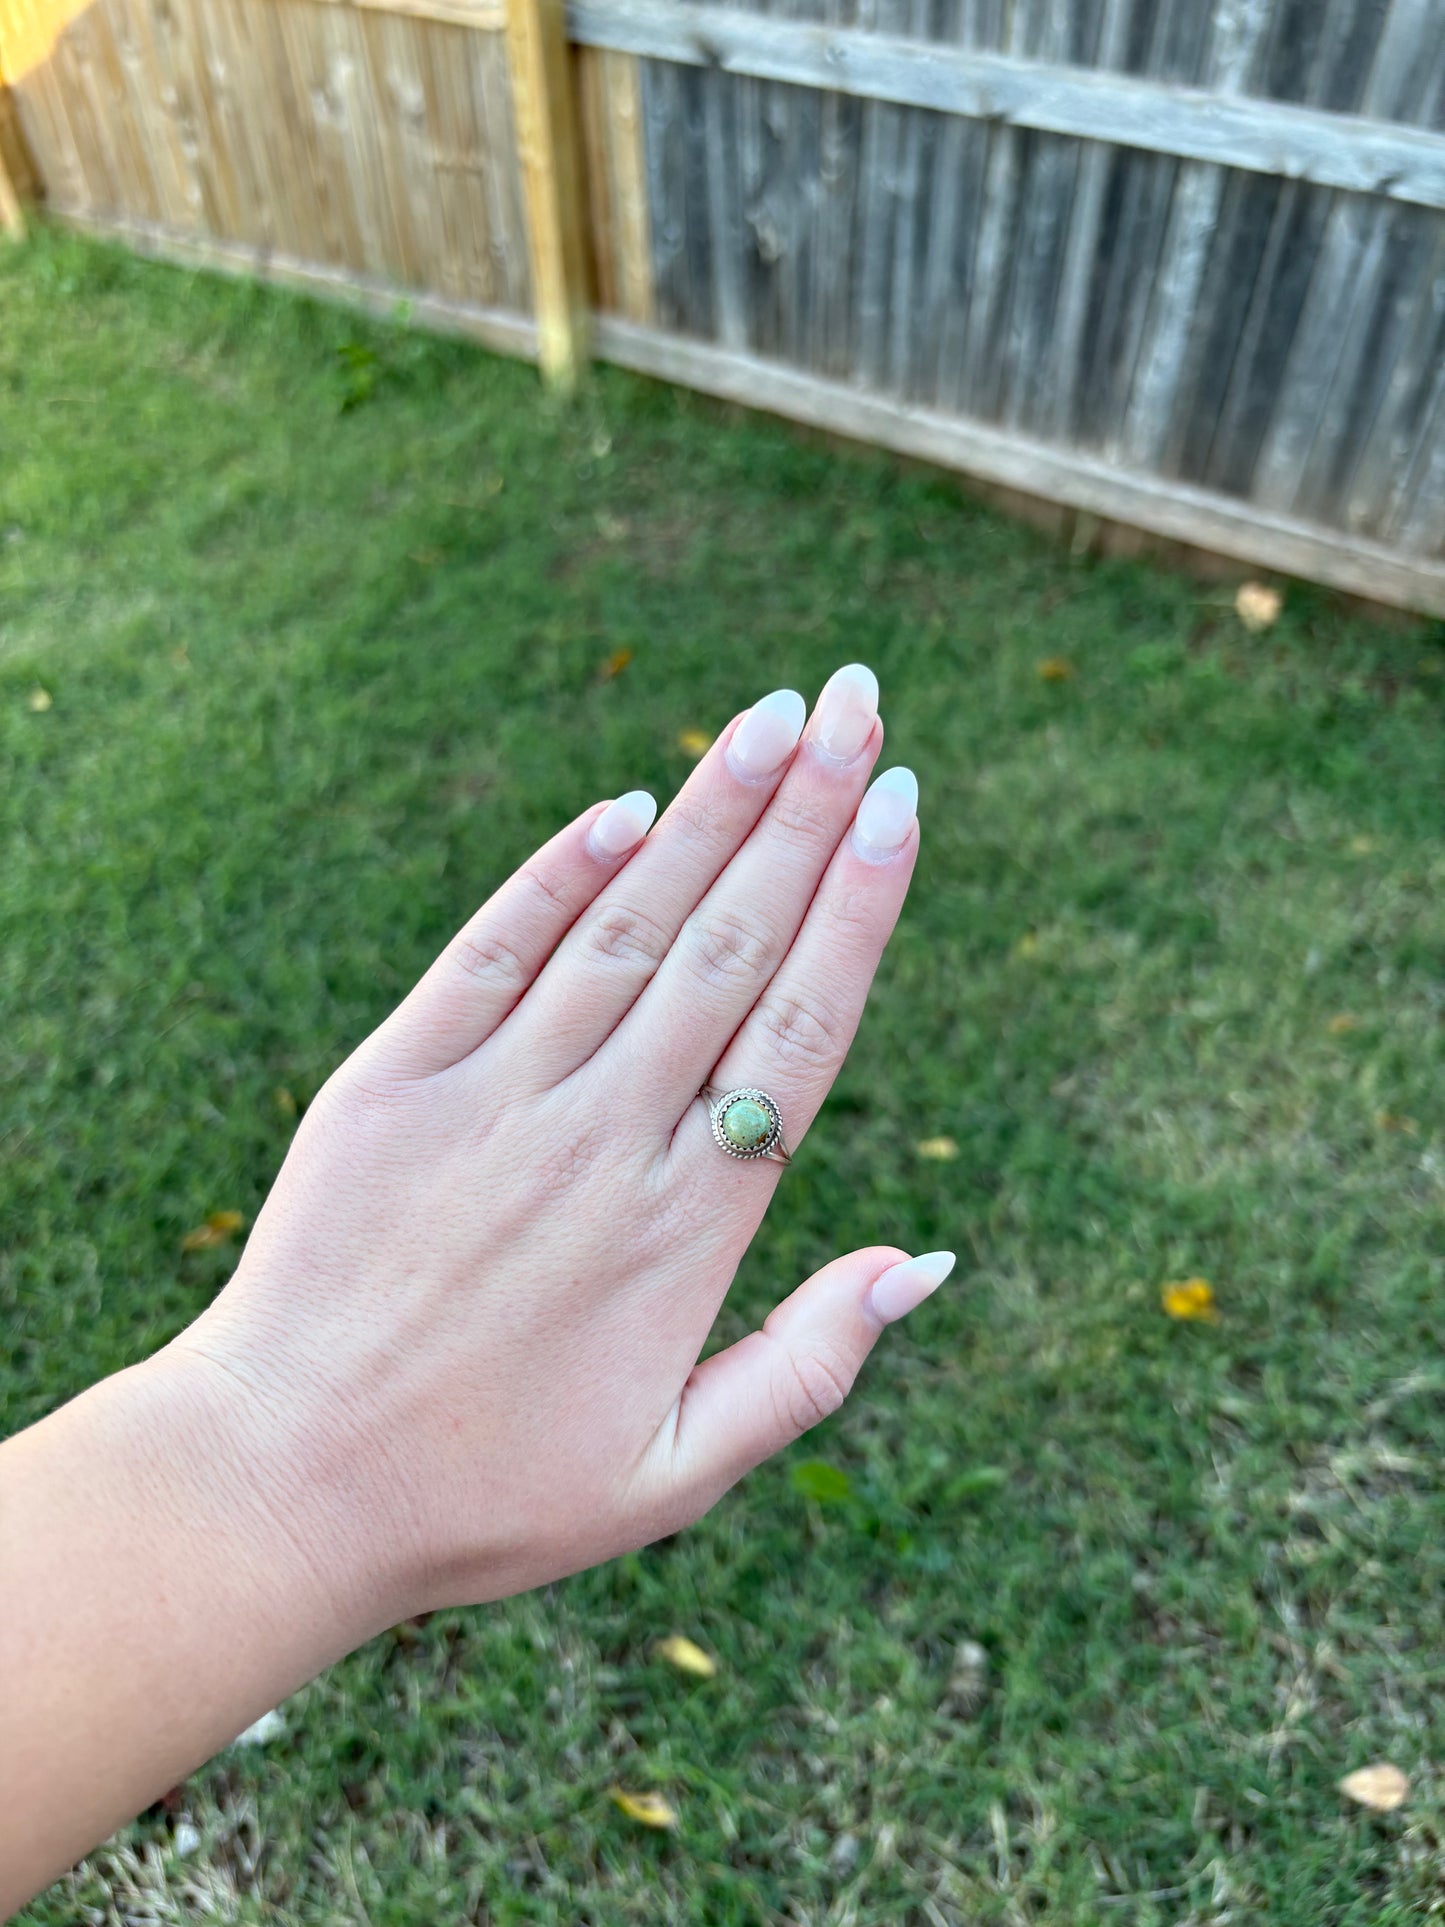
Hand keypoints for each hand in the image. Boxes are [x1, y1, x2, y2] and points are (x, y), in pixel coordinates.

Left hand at [172, 663, 947, 1620]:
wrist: (282, 1485)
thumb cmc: (492, 1493)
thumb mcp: (675, 1473)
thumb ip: (808, 1366)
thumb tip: (925, 1259)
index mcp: (687, 1229)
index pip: (800, 1032)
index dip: (856, 906)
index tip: (901, 801)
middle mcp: (602, 1138)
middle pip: (728, 947)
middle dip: (803, 814)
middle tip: (861, 701)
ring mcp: (494, 1099)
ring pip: (625, 929)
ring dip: (704, 815)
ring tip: (774, 718)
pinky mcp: (393, 1082)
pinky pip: (488, 955)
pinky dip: (556, 874)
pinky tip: (621, 805)